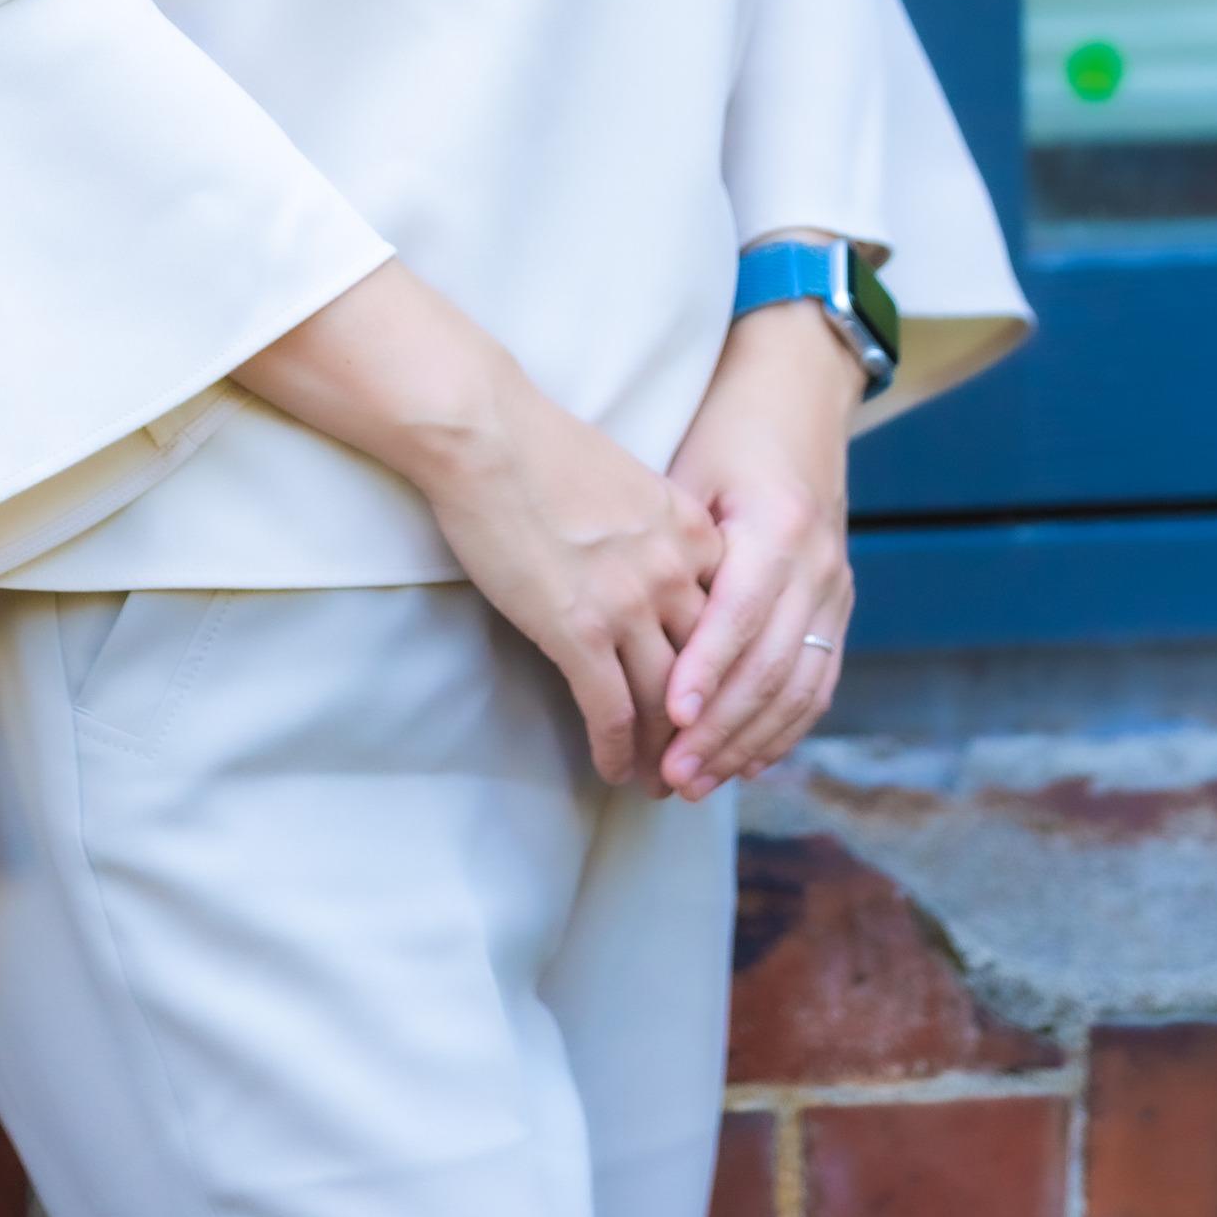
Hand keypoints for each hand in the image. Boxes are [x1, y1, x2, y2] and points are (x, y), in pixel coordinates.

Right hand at [231, 262, 721, 787]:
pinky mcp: (579, 631)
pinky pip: (611, 711)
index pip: (729, 620)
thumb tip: (646, 560)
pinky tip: (613, 771)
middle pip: (709, 669)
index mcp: (691, 532)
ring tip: (661, 783)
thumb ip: (652, 528)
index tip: (720, 702)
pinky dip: (616, 750)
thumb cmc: (538, 446)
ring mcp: (630, 604)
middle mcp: (674, 572)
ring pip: (668, 702)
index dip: (728, 671)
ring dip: (666, 753)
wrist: (486, 433)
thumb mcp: (626, 480)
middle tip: (702, 761)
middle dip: (708, 725)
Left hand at [656, 302, 862, 800]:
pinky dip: (783, 727)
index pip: (742, 615)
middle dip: (722, 728)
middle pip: (771, 665)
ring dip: (748, 742)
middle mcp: (816, 564)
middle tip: (670, 774)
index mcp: (777, 526)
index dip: (708, 670)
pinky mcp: (838, 605)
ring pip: (798, 686)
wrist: (798, 397)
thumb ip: (669, 542)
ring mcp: (835, 588)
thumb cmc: (726, 431)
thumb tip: (617, 613)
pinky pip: (818, 681)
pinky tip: (748, 762)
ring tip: (696, 782)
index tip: (671, 715)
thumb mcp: (691, 470)